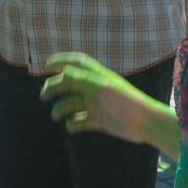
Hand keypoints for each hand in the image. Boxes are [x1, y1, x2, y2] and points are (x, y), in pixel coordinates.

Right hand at [39, 52, 154, 143]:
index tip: (45, 65)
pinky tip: (71, 126)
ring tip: (56, 116)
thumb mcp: (102, 87)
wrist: (144, 123)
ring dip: (61, 108)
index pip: (77, 63)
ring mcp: (95, 105)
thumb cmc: (125, 101)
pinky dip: (73, 124)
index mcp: (97, 76)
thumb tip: (62, 72)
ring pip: (72, 104)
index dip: (61, 61)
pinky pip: (80, 121)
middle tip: (43, 95)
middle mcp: (94, 89)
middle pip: (69, 85)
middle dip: (54, 88)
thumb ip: (81, 79)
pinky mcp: (98, 120)